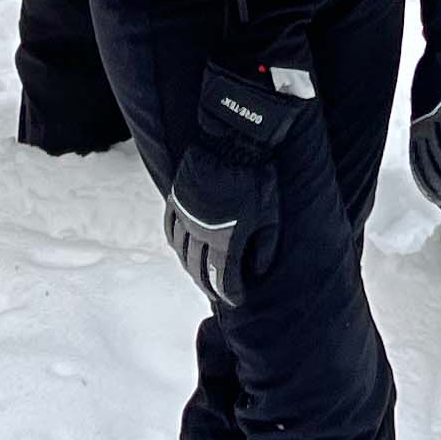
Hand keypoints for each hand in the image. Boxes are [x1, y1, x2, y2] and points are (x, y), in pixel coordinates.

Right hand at [161, 54, 313, 305]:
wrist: (234, 140)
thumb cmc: (258, 178)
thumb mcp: (270, 216)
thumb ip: (264, 247)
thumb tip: (257, 271)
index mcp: (224, 239)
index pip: (223, 278)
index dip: (230, 293)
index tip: (236, 299)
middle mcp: (199, 232)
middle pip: (198, 270)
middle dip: (208, 286)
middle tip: (216, 293)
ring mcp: (185, 215)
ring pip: (181, 252)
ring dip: (190, 267)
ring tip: (199, 275)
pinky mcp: (177, 199)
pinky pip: (170, 228)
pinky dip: (175, 243)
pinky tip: (180, 248)